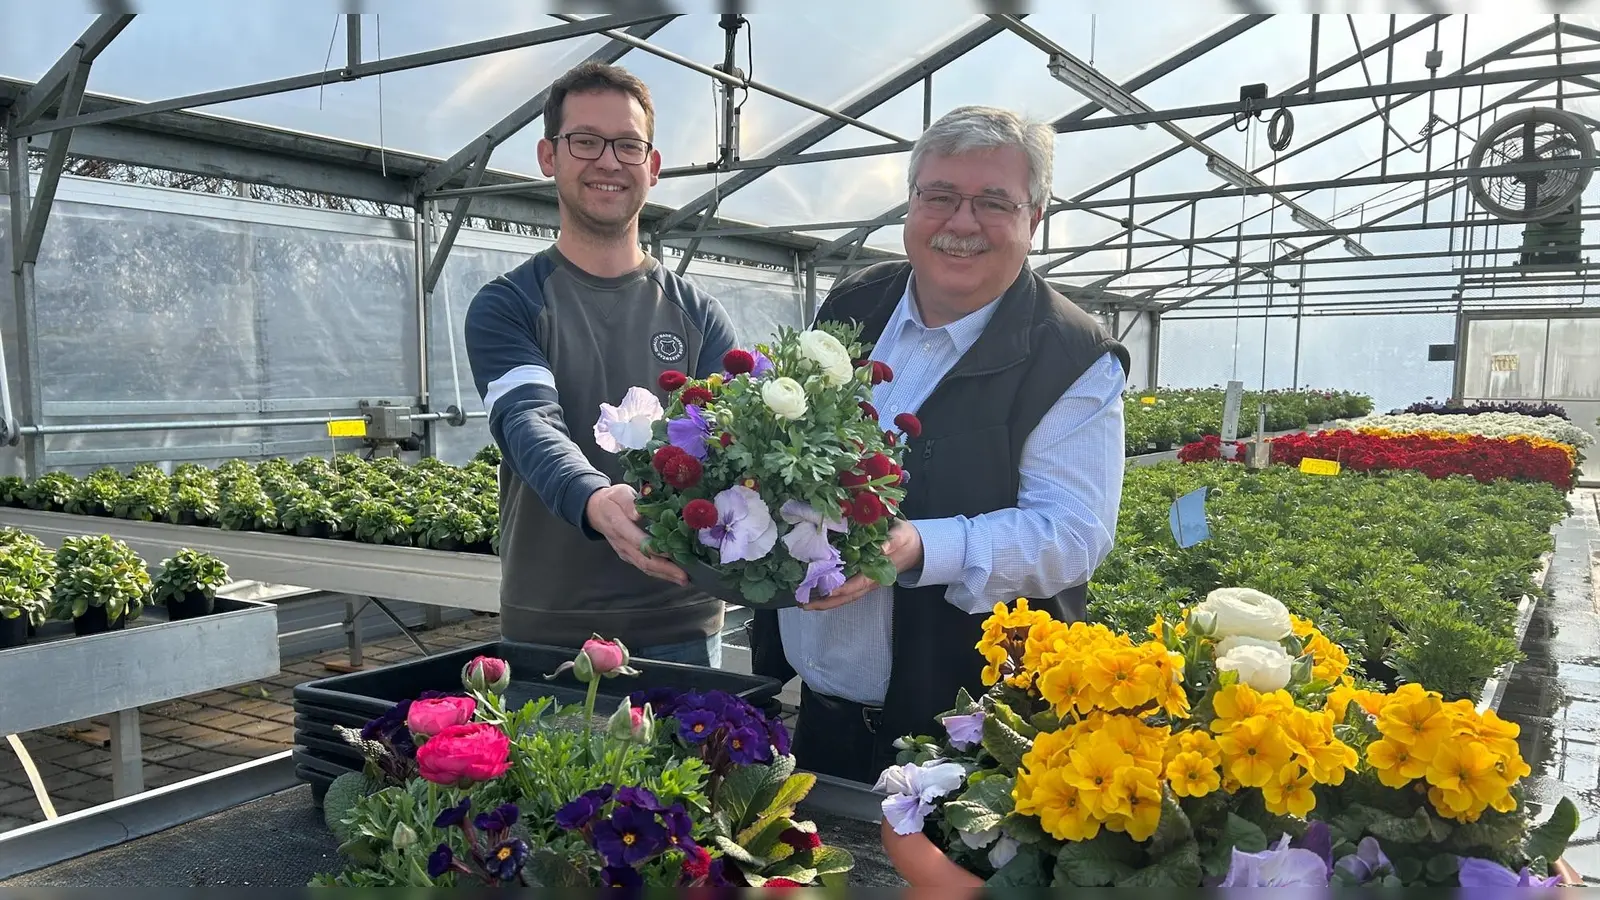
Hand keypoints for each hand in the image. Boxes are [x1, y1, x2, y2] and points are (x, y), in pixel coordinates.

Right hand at [585, 484, 687, 585]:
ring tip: (683, 579)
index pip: (638, 540)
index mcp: (619, 525)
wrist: (596, 511)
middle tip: (684, 576)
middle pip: (644, 560)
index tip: (674, 552)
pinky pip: (643, 566)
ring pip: (644, 566)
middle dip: (665, 570)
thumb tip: (639, 513)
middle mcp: (622, 543)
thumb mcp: (619, 493)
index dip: (656, 549)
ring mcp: (624, 552)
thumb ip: (629, 502)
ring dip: (664, 575)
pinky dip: (659, 573)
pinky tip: (673, 575)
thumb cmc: (612, 500)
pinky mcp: (628, 556)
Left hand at [805, 519, 922, 611]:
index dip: (843, 589)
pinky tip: (816, 594)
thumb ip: (892, 541)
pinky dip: (831, 595)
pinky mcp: (863, 579)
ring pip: (845, 597)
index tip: (826, 591)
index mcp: (878, 572)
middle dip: (826, 602)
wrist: (917, 548)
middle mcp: (870, 582)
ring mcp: (866, 583)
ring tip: (804, 603)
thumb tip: (882, 547)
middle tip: (803, 605)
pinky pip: (846, 591)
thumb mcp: (901, 535)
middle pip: (847, 597)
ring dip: (825, 602)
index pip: (858, 584)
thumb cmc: (906, 539)